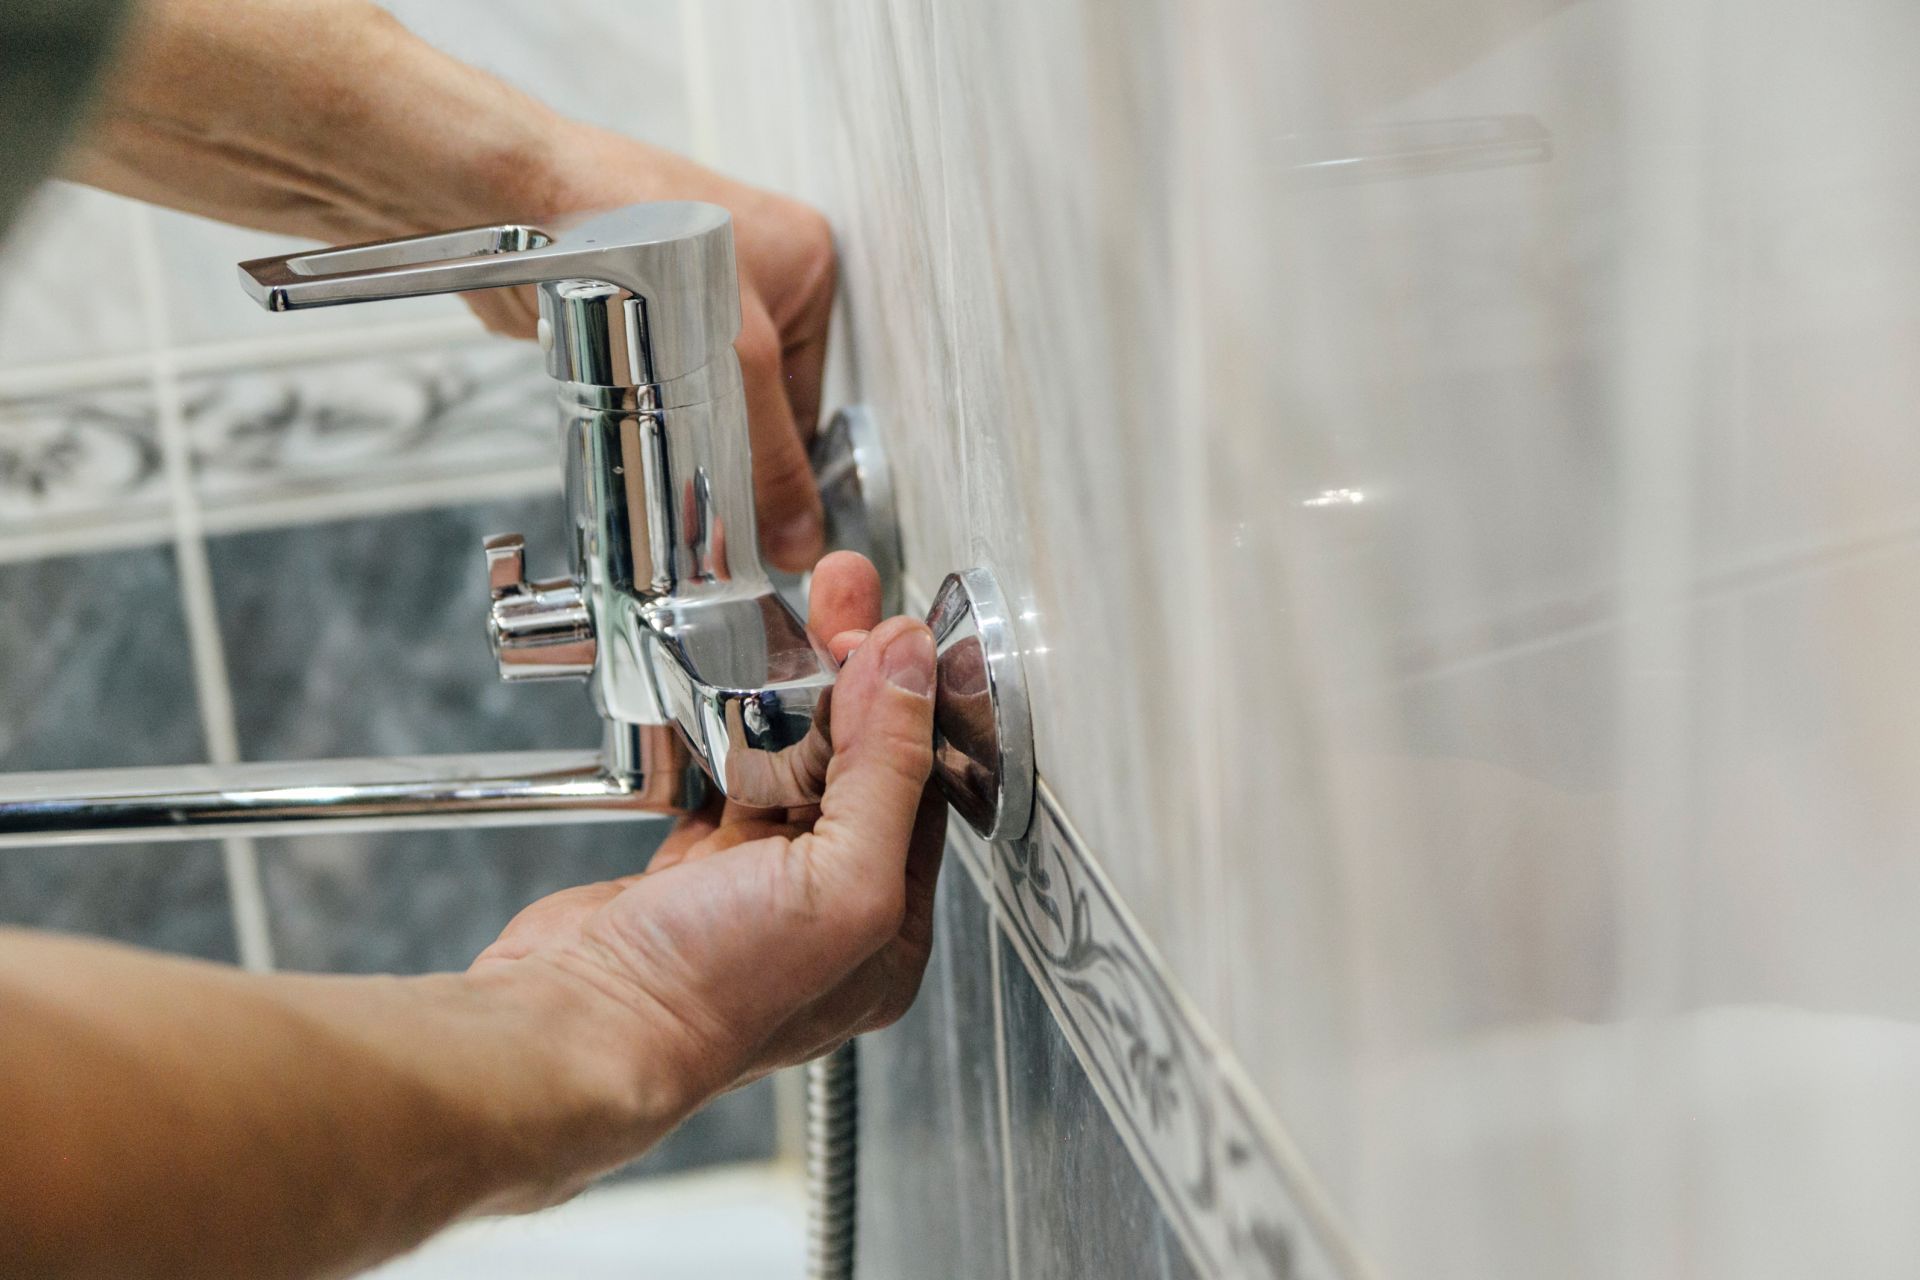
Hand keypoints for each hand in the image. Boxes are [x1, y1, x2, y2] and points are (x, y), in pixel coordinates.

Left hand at [466, 128, 836, 572]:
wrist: (514, 195)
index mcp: (807, 264)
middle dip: (731, 442)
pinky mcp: (631, 305)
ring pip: (704, 392)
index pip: (814, 392)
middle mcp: (755, 271)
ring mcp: (689, 286)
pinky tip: (626, 413)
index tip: (772, 518)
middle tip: (711, 494)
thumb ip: (772, 454)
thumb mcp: (737, 355)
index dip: (789, 458)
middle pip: (761, 396)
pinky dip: (640, 406)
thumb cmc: (629, 222)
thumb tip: (799, 532)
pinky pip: (653, 379)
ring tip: (663, 447)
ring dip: (681, 426)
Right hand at [472, 551, 945, 1116]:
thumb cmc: (708, 993)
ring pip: (790, 762)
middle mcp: (826, 910)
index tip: (892, 630)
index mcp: (886, 929)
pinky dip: (729, 727)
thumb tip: (908, 668)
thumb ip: (886, 771)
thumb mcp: (839, 882)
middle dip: (852, 677)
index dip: (910, 704)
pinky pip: (726, 778)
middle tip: (839, 596)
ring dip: (791, 689)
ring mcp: (753, 890)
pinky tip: (731, 681)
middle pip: (859, 765)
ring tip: (788, 616)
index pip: (922, 789)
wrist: (572, 1027)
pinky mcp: (688, 871)